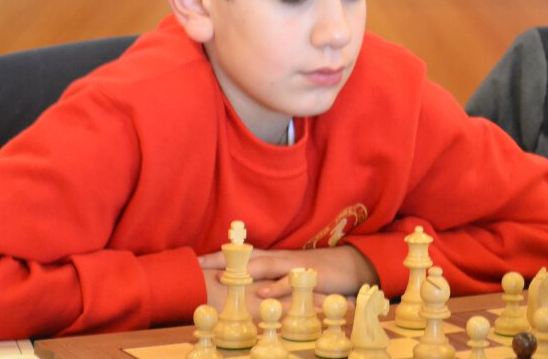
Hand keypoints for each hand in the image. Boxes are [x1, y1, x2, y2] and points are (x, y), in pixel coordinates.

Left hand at [198, 245, 377, 313]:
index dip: (220, 256)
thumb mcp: (290, 275)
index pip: (243, 254)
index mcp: (275, 258)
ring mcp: (294, 266)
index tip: (196, 261)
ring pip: (264, 266)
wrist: (352, 267)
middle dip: (222, 260)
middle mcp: (280, 259)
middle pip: (247, 256)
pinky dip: (274, 288)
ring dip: (242, 271)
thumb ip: (271, 278)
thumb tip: (249, 285)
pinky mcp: (309, 277)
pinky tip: (261, 293)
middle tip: (199, 265)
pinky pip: (289, 283)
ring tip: (222, 277)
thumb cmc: (316, 273)